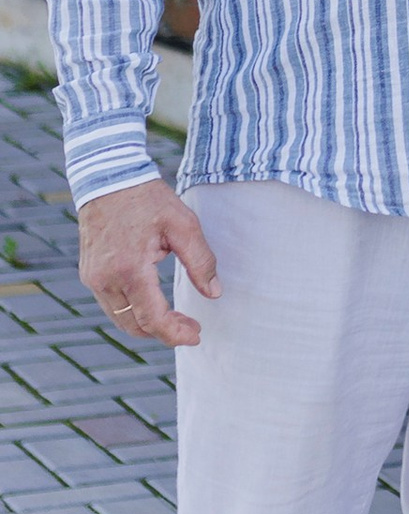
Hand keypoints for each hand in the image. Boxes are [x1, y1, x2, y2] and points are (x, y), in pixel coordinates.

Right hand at [78, 182, 217, 348]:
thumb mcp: (183, 224)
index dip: (175, 333)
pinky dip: (132, 311)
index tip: (195, 335)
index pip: (152, 318)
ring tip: (175, 319)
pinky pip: (111, 304)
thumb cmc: (148, 199)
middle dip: (163, 333)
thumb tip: (214, 293)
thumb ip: (200, 261)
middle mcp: (105, 279)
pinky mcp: (89, 274)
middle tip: (190, 329)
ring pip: (120, 318)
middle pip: (134, 325)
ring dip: (147, 324)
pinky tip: (153, 304)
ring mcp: (93, 278)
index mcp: (130, 269)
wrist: (108, 178)